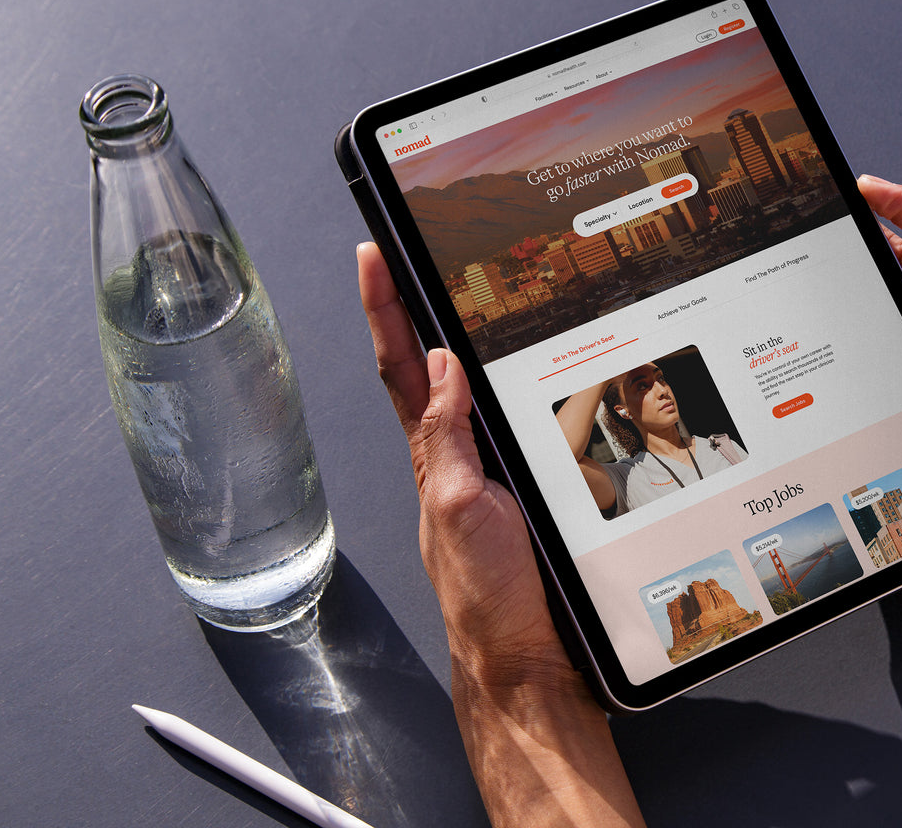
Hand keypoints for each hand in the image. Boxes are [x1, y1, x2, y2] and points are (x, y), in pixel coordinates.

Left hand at [356, 242, 564, 673]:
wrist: (529, 656)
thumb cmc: (489, 596)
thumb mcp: (460, 508)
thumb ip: (447, 438)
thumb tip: (439, 366)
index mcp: (433, 452)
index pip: (401, 364)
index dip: (384, 307)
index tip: (372, 254)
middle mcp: (453, 455)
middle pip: (428, 364)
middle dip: (414, 302)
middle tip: (409, 246)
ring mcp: (485, 470)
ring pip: (469, 390)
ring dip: (460, 336)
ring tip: (453, 284)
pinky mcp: (519, 487)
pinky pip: (506, 422)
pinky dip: (504, 385)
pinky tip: (523, 367)